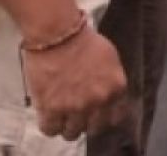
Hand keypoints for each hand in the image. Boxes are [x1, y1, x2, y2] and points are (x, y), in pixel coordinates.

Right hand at [23, 25, 127, 140]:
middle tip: (79, 115)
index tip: (98, 115)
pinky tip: (49, 117)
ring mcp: (75, 107)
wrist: (59, 34)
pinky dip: (50, 126)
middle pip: (94, 128)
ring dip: (68, 126)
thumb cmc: (84, 41)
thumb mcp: (111, 60)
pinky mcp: (52, 108)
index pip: (116, 118)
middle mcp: (98, 101)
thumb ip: (111, 81)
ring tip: (63, 116)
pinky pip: (51, 129)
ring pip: (72, 133)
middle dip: (87, 123)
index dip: (105, 117)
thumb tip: (109, 96)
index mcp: (116, 88)